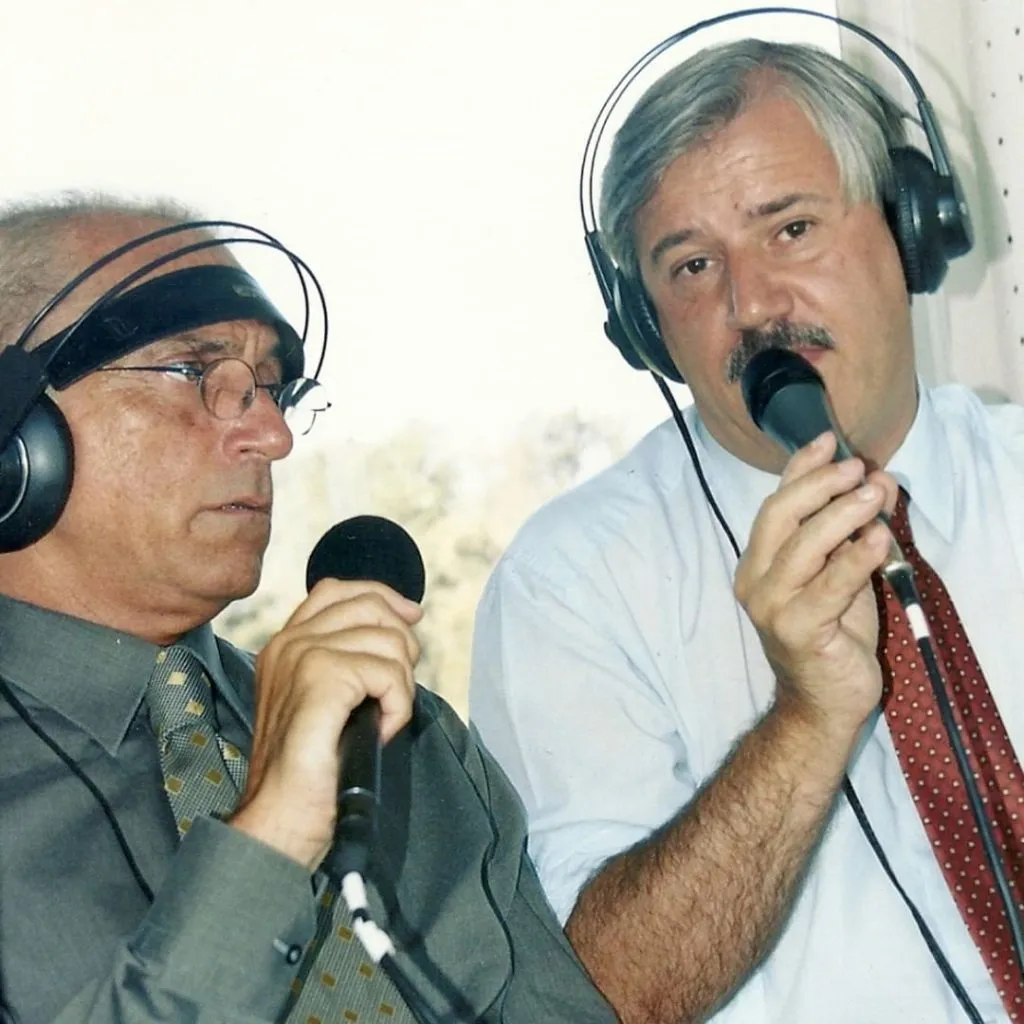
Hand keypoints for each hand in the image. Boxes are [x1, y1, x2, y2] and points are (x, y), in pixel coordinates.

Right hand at [229, 579, 421, 869]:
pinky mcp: (321, 678)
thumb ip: (345, 662)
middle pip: (370, 605)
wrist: (279, 818)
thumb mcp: (325, 702)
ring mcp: (303, 656)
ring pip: (388, 640)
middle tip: (395, 691)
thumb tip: (399, 629)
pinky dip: (399, 706)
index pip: (337, 589)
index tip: (410, 618)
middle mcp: (289, 642)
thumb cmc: (309, 772)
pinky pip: (390, 673)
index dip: (383, 597)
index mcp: (284, 644)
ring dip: (401, 685)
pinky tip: (381, 731)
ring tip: (382, 720)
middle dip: (401, 644)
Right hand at [734, 432, 897, 739]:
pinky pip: (829, 584)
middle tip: (858, 467)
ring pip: (802, 546)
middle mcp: (754, 580)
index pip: (774, 504)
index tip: (830, 440)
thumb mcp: (836, 573)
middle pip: (779, 516)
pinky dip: (856, 556)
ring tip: (875, 493)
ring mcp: (771, 607)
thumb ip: (848, 530)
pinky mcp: (797, 630)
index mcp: (756, 562)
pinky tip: (879, 537)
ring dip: (841, 513)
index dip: (800, 469)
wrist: (823, 702)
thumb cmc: (832, 634)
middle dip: (820, 485)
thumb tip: (878, 480)